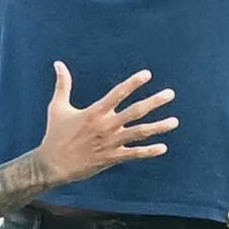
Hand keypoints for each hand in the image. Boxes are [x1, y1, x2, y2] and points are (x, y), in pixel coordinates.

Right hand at [33, 62, 176, 182]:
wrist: (53, 165)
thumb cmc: (55, 134)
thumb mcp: (57, 107)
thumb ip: (63, 84)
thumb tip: (58, 63)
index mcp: (95, 112)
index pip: (118, 93)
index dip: (133, 83)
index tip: (148, 74)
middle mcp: (106, 126)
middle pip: (135, 111)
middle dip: (154, 102)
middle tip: (171, 94)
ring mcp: (111, 142)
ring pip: (140, 133)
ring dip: (159, 127)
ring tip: (175, 121)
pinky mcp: (112, 157)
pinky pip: (134, 154)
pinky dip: (149, 151)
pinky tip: (163, 147)